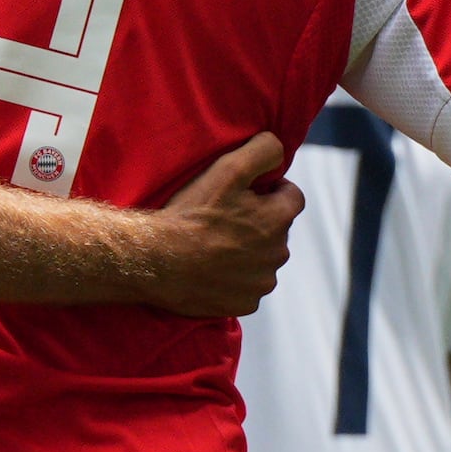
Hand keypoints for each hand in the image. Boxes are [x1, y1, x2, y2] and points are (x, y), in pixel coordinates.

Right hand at [141, 133, 303, 315]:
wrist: (158, 261)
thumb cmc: (192, 214)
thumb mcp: (228, 169)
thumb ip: (262, 151)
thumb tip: (279, 147)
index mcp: (278, 220)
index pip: (292, 197)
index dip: (271, 190)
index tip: (248, 192)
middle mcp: (278, 254)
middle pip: (277, 230)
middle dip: (258, 222)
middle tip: (224, 218)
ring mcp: (261, 283)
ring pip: (262, 261)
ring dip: (247, 252)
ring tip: (214, 245)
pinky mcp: (244, 304)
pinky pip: (247, 287)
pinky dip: (235, 279)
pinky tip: (211, 270)